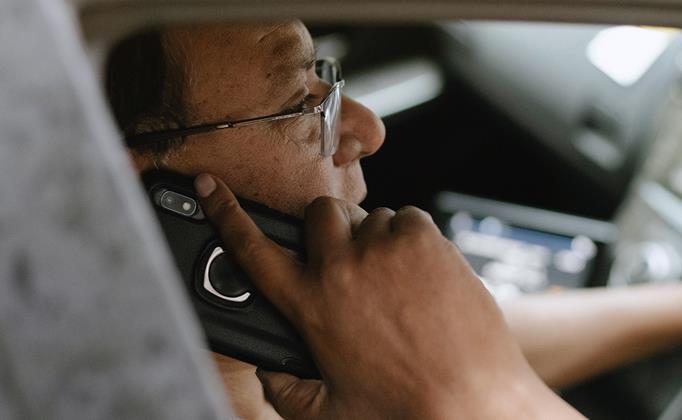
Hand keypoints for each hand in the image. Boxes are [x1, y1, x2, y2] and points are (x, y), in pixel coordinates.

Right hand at [193, 174, 580, 419]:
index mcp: (309, 305)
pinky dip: (411, 239)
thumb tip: (269, 372)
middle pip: (317, 214)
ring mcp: (384, 249)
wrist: (473, 402)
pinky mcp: (424, 240)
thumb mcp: (329, 412)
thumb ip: (285, 390)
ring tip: (396, 284)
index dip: (225, 213)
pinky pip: (408, 218)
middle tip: (349, 261)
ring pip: (369, 217)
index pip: (251, 249)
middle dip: (327, 230)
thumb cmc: (405, 408)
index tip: (208, 185)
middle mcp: (341, 268)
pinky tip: (421, 276)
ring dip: (375, 241)